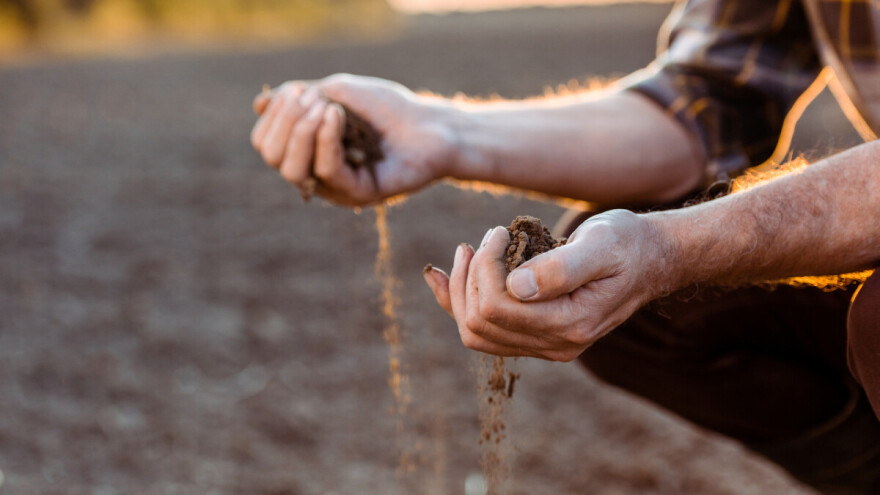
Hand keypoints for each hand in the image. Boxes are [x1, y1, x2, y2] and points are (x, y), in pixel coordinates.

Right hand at [251, 74, 456, 205]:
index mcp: (306, 151)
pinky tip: (337, 115)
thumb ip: (300, 98)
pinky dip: (327, 138)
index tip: (299, 91)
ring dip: (301, 131)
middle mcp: (316, 173)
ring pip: (292, 169)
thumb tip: (258, 105)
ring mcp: (336, 187)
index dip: (274, 115)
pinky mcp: (358, 194)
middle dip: (284, 121)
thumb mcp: (337, 92)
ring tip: (327, 108)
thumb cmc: (387, 108)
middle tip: (312, 99)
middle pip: (272, 157)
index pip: (265, 142)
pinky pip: (327, 170)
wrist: (431, 125)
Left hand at [423, 210, 677, 360]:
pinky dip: (455, 303)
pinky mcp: (535, 334)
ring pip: (475, 332)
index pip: (498, 307)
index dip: (485, 267)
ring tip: (467, 252)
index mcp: (571, 325)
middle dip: (471, 276)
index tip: (500, 232)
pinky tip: (438, 277)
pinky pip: (482, 331)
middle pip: (480, 323)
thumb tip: (515, 286)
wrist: (650, 259)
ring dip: (460, 290)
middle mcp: (555, 344)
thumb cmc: (627, 244)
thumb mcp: (602, 244)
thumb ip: (561, 267)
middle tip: (487, 238)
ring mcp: (544, 344)